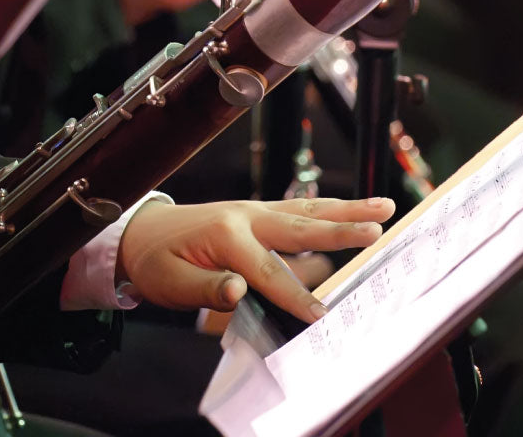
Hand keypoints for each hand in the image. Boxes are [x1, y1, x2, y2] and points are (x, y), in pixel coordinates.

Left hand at [116, 197, 395, 322]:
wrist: (140, 232)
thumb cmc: (154, 261)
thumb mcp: (169, 282)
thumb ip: (205, 288)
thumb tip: (237, 290)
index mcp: (224, 235)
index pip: (267, 272)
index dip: (294, 296)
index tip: (321, 316)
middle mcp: (244, 217)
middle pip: (300, 226)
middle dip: (341, 229)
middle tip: (378, 229)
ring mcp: (252, 211)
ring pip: (306, 211)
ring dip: (346, 208)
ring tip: (383, 206)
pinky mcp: (256, 214)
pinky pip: (298, 211)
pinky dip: (328, 209)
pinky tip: (352, 210)